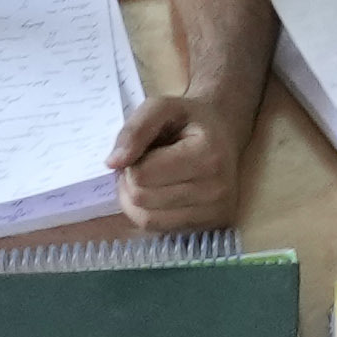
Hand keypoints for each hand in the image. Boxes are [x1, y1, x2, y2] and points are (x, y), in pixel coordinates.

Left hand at [104, 89, 247, 230]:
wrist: (223, 132)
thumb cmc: (189, 119)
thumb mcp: (162, 106)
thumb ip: (136, 129)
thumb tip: (112, 163)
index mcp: (207, 155)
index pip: (142, 175)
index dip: (131, 162)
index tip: (142, 150)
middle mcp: (216, 189)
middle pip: (142, 199)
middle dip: (132, 181)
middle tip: (143, 164)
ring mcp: (215, 213)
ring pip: (147, 220)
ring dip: (136, 201)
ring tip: (149, 180)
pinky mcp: (211, 227)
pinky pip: (160, 229)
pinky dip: (149, 213)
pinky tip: (159, 195)